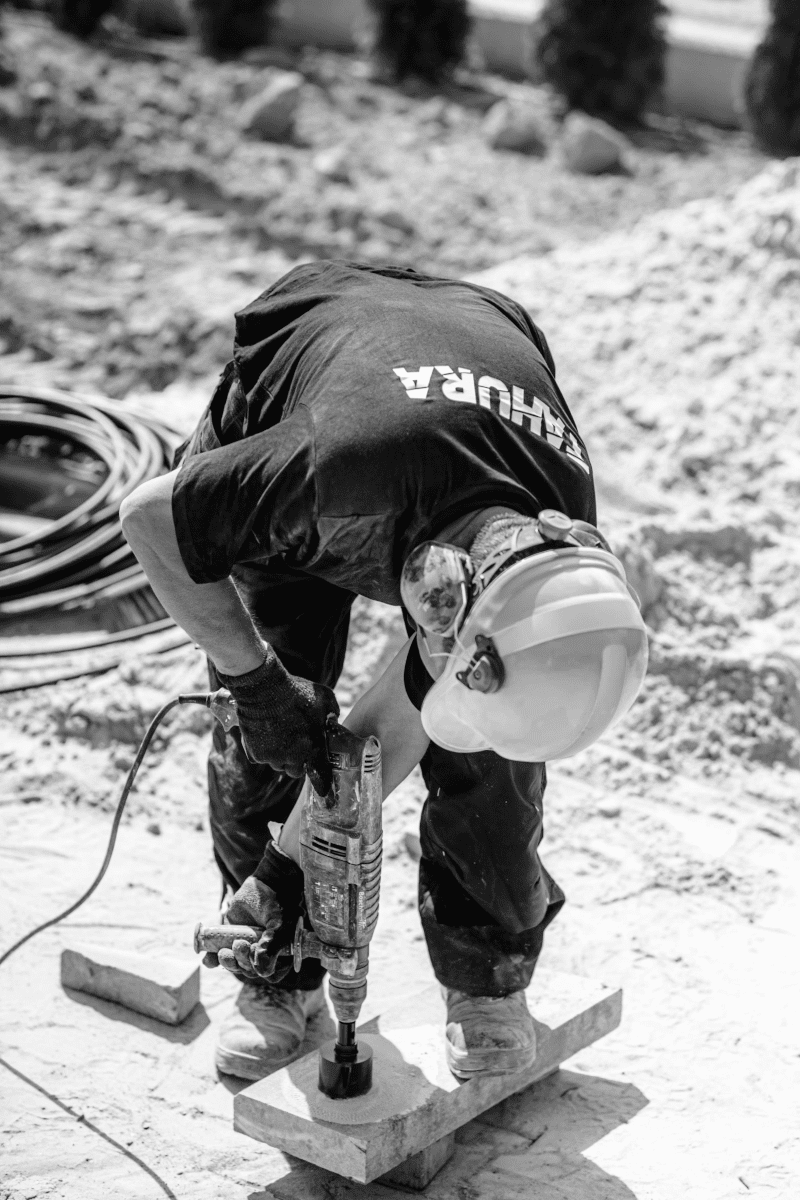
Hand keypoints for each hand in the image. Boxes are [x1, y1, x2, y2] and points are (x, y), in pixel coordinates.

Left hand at [204, 843, 303, 982]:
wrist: (265, 884)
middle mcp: (260, 953)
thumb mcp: (277, 922)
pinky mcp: (229, 939)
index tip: (254, 954)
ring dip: (226, 962)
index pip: (268, 971)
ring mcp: (244, 946)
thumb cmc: (276, 902)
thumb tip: (261, 968)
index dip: (259, 968)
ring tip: (222, 953)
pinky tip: (207, 958)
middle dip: (240, 962)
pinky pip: (219, 954)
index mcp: (277, 952)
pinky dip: (212, 959)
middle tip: (238, 945)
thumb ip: (271, 944)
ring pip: (233, 964)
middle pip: (247, 969)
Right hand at [218, 648, 338, 794]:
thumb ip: (332, 713)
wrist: (264, 689)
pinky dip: (264, 751)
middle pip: (296, 772)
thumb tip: (333, 721)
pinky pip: (262, 758)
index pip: (321, 776)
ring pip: (278, 765)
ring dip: (281, 757)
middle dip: (298, 763)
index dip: (322, 783)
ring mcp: (273, 757)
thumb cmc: (296, 691)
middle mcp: (293, 758)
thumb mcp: (325, 698)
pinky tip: (265, 734)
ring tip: (281, 738)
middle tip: (297, 747)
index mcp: (313, 748)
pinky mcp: (256, 754)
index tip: (324, 789)